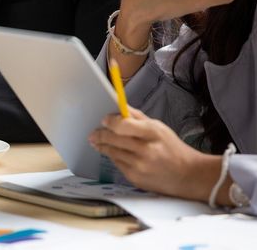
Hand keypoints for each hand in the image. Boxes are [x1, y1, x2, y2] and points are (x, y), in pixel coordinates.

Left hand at [88, 107, 219, 201]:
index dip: (110, 121)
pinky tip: (112, 153)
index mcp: (152, 132)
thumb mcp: (159, 128)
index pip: (123, 124)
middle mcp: (145, 149)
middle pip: (113, 139)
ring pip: (112, 152)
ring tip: (97, 141)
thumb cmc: (172, 148)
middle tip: (94, 133)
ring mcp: (139, 165)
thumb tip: (119, 106)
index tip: (104, 120)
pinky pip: (117, 164)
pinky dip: (114, 157)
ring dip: (103, 146)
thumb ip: (137, 117)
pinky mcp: (135, 178)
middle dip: (100, 134)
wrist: (189, 175)